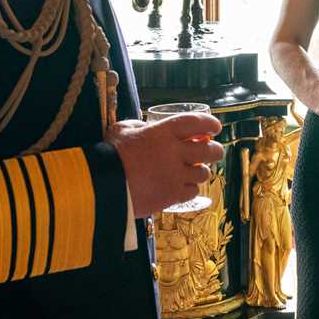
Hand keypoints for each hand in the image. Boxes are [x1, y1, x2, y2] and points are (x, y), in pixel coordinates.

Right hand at [106, 114, 223, 215]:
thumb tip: (147, 127)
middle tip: (211, 151)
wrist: (103, 186)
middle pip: (210, 150)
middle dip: (215, 150)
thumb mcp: (122, 130)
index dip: (210, 123)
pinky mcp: (173, 195)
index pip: (196, 122)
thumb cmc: (110, 155)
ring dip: (200, 171)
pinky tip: (180, 186)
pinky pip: (193, 191)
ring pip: (204, 173)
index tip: (215, 127)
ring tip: (191, 171)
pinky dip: (190, 188)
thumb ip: (139, 126)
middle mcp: (174, 152)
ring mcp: (176, 175)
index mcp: (163, 132)